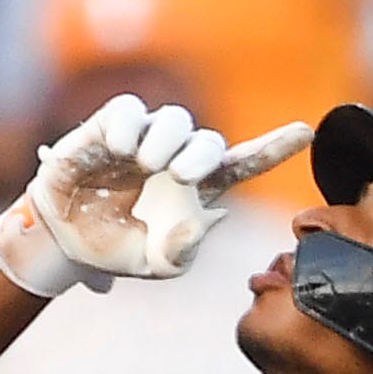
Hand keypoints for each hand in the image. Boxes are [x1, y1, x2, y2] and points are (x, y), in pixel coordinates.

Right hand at [0, 94, 311, 296]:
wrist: (64, 245)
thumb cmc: (120, 250)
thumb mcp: (156, 265)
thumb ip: (183, 252)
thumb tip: (205, 220)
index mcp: (198, 189)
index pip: (244, 164)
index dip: (274, 147)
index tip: (307, 133)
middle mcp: (176, 157)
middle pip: (208, 140)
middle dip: (202, 153)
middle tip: (183, 176)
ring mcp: (144, 139)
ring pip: (173, 118)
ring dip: (166, 142)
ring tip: (146, 166)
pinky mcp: (109, 126)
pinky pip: (129, 109)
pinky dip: (129, 125)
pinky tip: (120, 150)